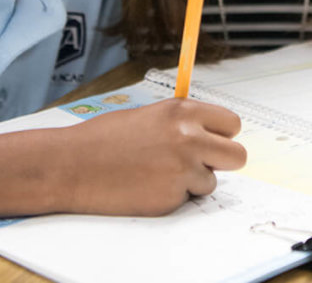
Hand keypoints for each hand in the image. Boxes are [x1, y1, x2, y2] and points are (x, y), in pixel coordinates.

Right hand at [63, 99, 246, 214]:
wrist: (74, 164)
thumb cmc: (104, 138)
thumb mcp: (148, 115)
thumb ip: (181, 122)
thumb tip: (208, 132)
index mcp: (182, 111)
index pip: (231, 123)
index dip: (222, 134)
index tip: (213, 140)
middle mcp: (188, 138)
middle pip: (238, 156)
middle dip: (222, 161)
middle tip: (200, 162)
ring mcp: (182, 170)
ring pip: (211, 181)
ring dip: (193, 181)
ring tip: (159, 172)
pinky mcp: (172, 198)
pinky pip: (187, 199)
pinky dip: (173, 196)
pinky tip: (147, 185)